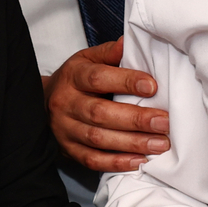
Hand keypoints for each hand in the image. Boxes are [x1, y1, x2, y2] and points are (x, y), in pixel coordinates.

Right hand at [43, 38, 169, 172]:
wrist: (43, 102)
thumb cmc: (76, 78)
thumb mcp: (88, 59)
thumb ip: (109, 53)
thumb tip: (129, 43)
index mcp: (73, 76)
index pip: (97, 78)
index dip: (125, 81)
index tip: (152, 86)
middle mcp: (66, 103)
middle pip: (99, 113)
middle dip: (135, 119)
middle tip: (164, 122)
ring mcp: (65, 129)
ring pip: (97, 139)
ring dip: (132, 143)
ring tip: (160, 143)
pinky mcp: (68, 150)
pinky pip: (92, 160)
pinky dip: (117, 163)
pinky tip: (140, 161)